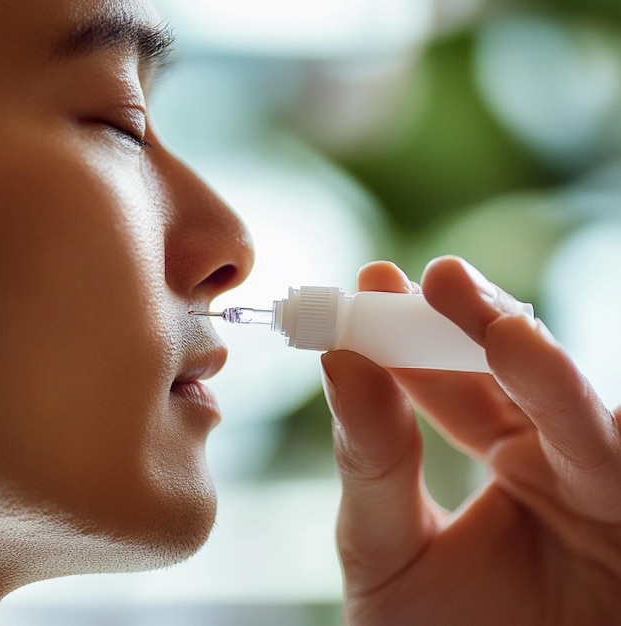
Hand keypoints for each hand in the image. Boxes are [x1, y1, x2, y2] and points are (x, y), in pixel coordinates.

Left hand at [322, 256, 620, 624]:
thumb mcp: (384, 549)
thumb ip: (368, 458)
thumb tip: (339, 356)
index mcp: (505, 456)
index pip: (454, 379)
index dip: (411, 333)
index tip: (373, 282)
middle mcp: (560, 460)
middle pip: (520, 375)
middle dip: (476, 323)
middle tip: (436, 276)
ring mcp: (605, 490)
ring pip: (582, 415)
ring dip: (544, 370)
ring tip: (503, 333)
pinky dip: (603, 423)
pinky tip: (563, 380)